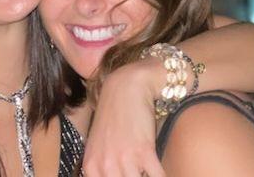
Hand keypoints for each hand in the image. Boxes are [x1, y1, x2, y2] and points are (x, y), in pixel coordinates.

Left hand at [82, 61, 165, 176]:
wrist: (127, 85)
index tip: (129, 175)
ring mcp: (124, 159)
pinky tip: (162, 172)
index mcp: (92, 167)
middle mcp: (105, 166)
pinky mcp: (144, 151)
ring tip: (149, 170)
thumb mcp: (100, 144)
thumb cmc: (115, 114)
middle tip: (139, 172)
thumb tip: (112, 176)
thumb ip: (103, 168)